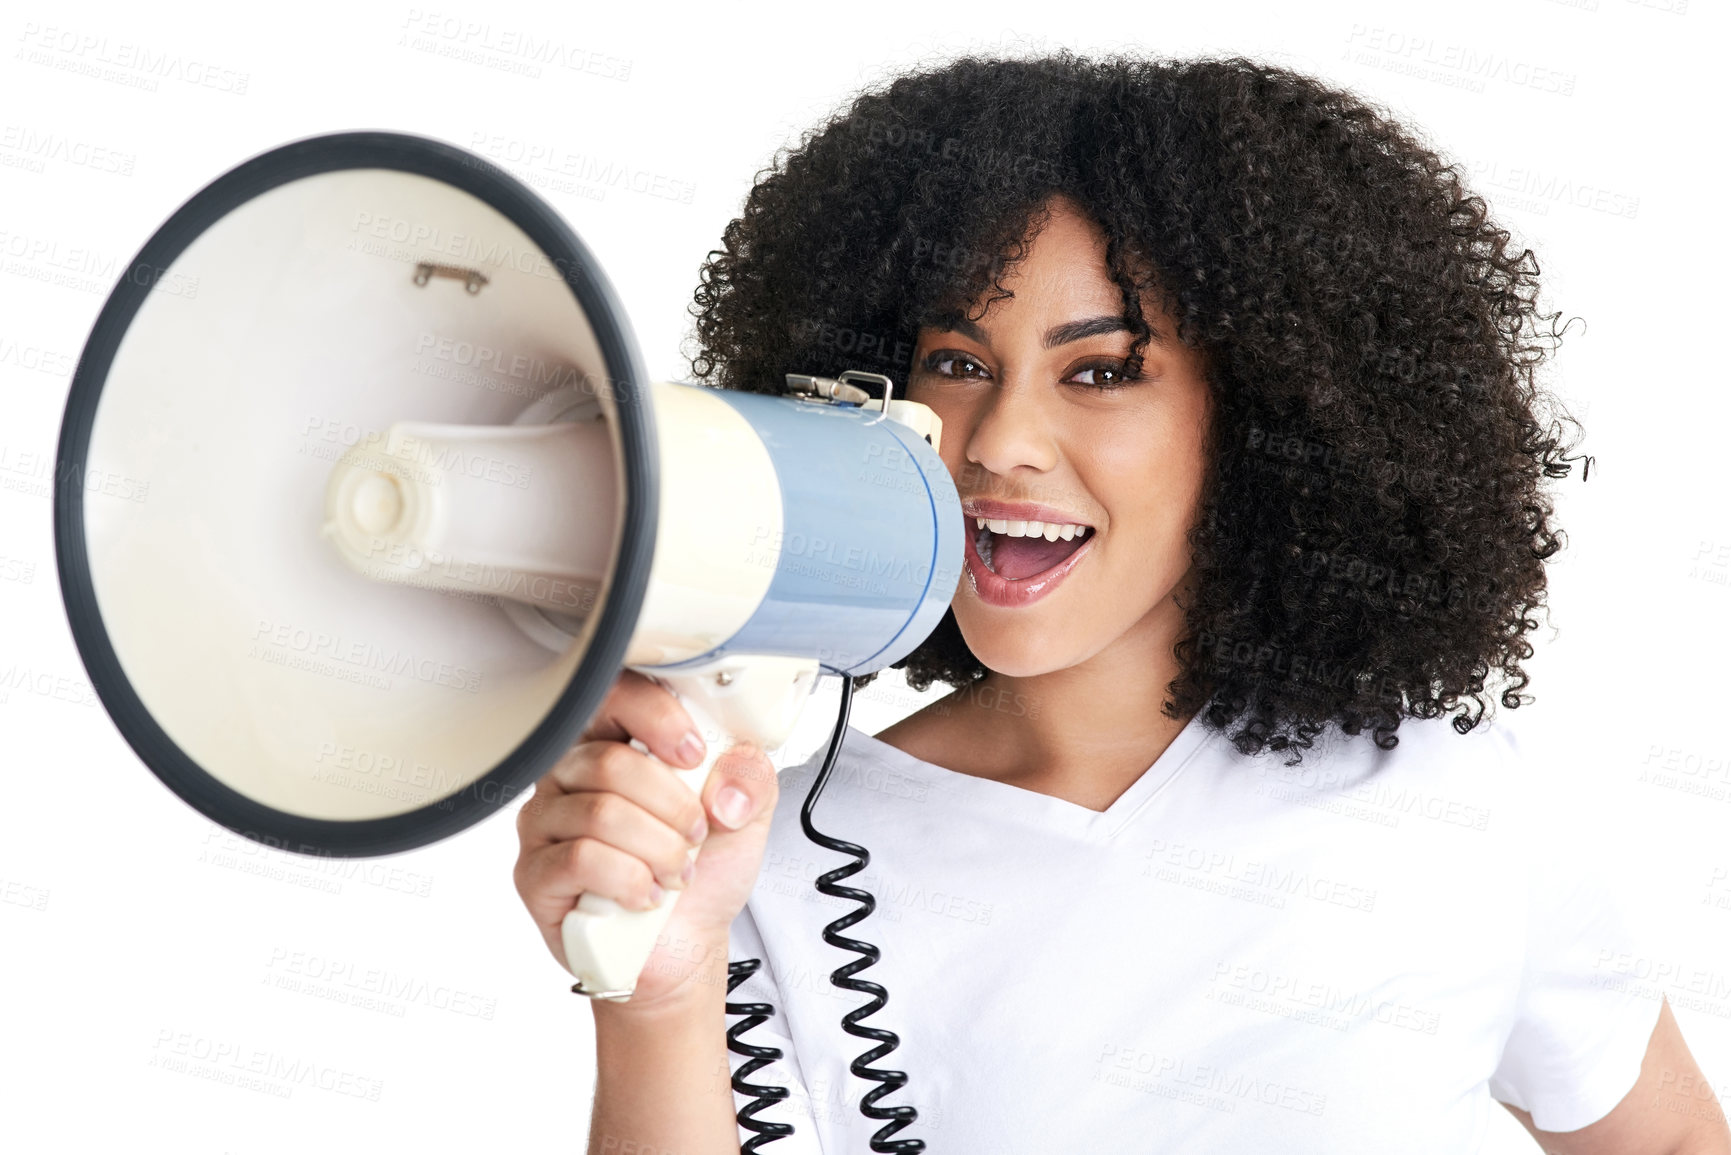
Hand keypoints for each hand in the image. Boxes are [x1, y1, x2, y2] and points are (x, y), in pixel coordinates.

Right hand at [513, 669, 779, 1010]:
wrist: (685, 944)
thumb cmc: (702, 871)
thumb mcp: (746, 815)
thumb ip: (750, 779)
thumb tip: (726, 785)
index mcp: (616, 743)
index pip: (613, 695)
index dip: (655, 717)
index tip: (695, 754)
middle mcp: (570, 776)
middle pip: (610, 762)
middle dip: (672, 806)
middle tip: (696, 834)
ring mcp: (546, 823)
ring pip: (600, 813)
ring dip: (658, 849)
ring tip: (677, 871)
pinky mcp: (535, 873)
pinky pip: (582, 859)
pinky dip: (630, 879)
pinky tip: (647, 895)